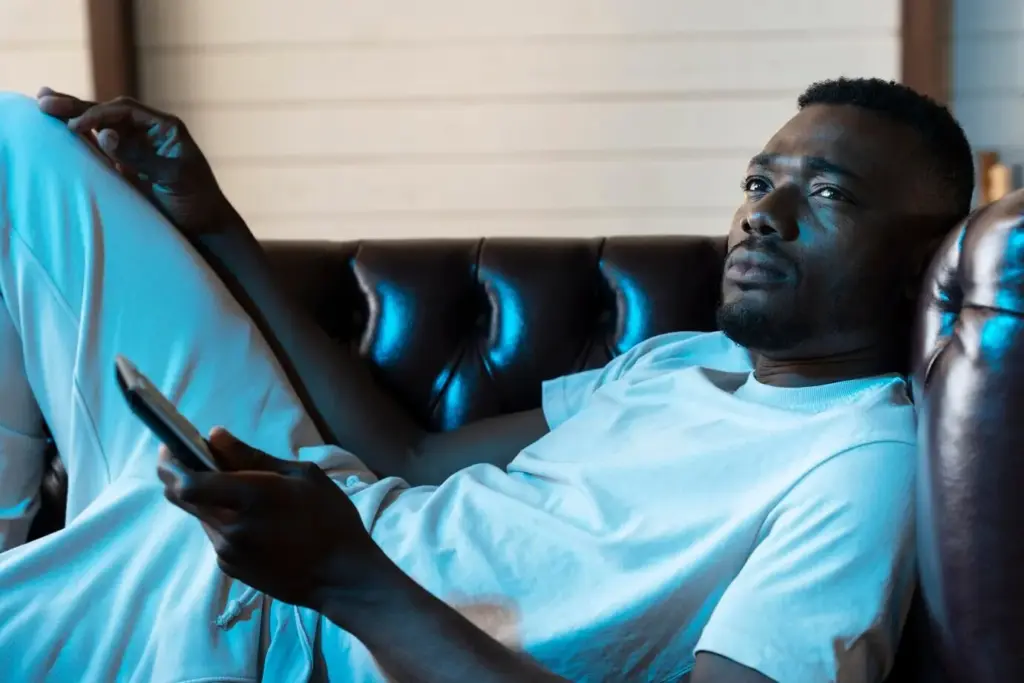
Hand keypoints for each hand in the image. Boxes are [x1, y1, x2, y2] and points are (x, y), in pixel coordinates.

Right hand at [36, 86, 227, 235]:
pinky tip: (61, 129)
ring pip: (101, 127)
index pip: (125, 110)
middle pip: (109, 113)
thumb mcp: (172, 178)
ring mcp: (137, 148)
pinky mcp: (127, 165)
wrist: (205, 228)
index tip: (75, 126)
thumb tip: (105, 135)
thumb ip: (141, 156)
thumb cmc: (197, 202)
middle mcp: (149, 132)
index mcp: (165, 128)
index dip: (98, 114)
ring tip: (44, 105)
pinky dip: (82, 138)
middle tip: (44, 102)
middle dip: (78, 107)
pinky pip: (101, 146)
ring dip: (74, 117)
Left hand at [159, 428, 393, 610]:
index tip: (170, 447)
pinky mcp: (230, 569)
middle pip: (182, 499)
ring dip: (207, 500)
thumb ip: (253, 457)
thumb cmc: (330, 519)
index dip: (171, 464)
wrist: (341, 577)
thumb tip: (215, 436)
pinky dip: (223, 521)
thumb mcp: (303, 476)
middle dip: (179, 476)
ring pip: (200, 517)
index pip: (188, 483)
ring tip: (238, 493)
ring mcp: (227, 552)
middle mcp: (230, 528)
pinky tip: (254, 521)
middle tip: (191, 460)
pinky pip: (215, 536)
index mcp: (250, 497)